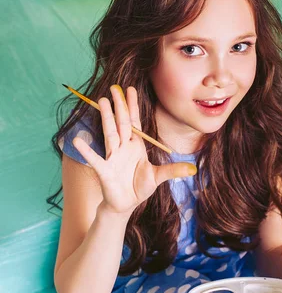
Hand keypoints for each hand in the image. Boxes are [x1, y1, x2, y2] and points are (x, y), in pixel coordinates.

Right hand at [72, 85, 196, 215]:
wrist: (125, 205)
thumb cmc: (139, 187)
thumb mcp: (158, 177)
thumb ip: (173, 170)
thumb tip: (193, 169)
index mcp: (136, 146)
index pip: (134, 122)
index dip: (132, 106)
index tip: (130, 89)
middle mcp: (123, 148)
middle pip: (121, 123)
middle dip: (119, 105)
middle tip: (114, 87)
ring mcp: (113, 157)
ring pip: (110, 133)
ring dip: (106, 118)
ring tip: (102, 101)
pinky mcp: (104, 170)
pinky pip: (95, 159)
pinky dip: (87, 151)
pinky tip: (78, 140)